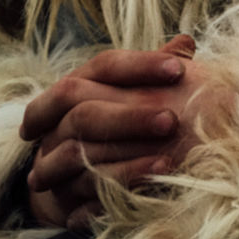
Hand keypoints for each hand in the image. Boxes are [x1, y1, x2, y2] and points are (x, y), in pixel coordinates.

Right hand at [20, 35, 226, 230]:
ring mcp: (52, 159)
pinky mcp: (61, 196)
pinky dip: (117, 186)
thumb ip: (154, 71)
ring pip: (77, 152)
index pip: (105, 66)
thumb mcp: (132, 94)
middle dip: (129, 115)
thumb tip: (186, 41)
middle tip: (172, 120)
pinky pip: (84, 191)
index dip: (141, 65)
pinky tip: (149, 184)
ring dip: (124, 154)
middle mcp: (59, 120)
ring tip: (168, 159)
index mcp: (79, 85)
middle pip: (84, 110)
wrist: (74, 181)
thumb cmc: (115, 126)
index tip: (179, 69)